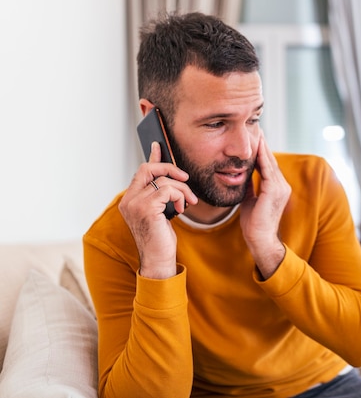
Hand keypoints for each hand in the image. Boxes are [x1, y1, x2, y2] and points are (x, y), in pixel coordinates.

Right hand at [118, 142, 197, 278]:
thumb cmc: (160, 238)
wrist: (158, 260)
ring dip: (182, 189)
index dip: (153, 157)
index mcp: (129, 199)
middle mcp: (128, 200)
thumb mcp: (161, 211)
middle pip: (148, 168)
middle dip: (170, 168)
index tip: (159, 145)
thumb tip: (170, 176)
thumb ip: (161, 193)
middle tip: (185, 178)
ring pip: (163, 180)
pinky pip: (168, 190)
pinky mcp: (146, 209)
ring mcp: (135, 204)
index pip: (141, 171)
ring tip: (188, 202)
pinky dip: (180, 197)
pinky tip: (182, 209)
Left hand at [239, 132, 290, 278]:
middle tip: (255, 127)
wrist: (260, 240)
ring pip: (269, 161)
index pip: (268, 165)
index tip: (254, 137)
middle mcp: (282, 185)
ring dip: (262, 146)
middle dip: (262, 144)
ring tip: (256, 132)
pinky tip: (256, 146)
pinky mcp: (274, 190)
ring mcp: (280, 188)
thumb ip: (249, 185)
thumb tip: (241, 174)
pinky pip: (267, 169)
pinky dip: (261, 156)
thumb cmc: (254, 224)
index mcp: (277, 188)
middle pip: (270, 160)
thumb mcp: (249, 200)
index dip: (261, 151)